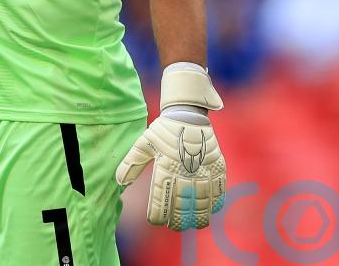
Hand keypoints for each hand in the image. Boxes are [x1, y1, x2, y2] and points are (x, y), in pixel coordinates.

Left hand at [116, 63, 226, 230]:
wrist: (188, 113)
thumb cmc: (164, 129)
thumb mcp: (144, 142)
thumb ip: (132, 162)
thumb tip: (119, 181)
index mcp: (166, 167)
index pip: (161, 199)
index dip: (159, 214)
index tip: (156, 222)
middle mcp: (185, 171)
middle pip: (182, 205)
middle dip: (178, 219)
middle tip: (174, 226)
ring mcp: (203, 169)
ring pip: (202, 201)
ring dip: (197, 215)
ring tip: (192, 224)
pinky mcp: (217, 166)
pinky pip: (219, 189)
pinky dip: (215, 202)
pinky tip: (211, 210)